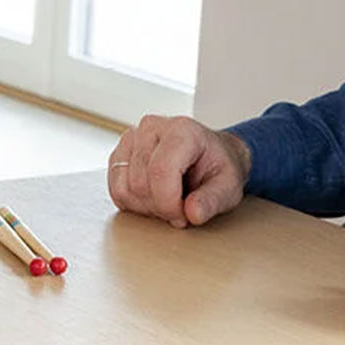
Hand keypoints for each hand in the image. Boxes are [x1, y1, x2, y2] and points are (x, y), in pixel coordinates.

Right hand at [108, 114, 250, 226]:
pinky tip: (152, 198)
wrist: (210, 153)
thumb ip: (213, 200)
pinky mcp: (120, 152)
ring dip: (145, 207)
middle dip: (160, 207)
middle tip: (180, 210)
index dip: (168, 203)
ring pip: (124, 187)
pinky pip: (115, 187)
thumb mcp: (229, 186)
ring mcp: (131, 138)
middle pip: (140, 183)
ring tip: (166, 203)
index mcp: (181, 130)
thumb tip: (192, 213)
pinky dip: (132, 201)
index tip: (183, 217)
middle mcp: (151, 128)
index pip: (160, 171)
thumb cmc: (218, 166)